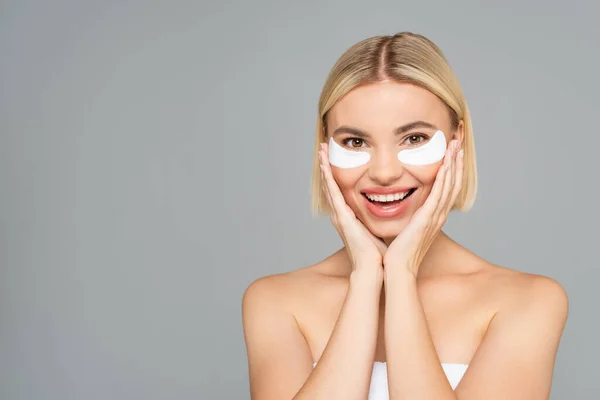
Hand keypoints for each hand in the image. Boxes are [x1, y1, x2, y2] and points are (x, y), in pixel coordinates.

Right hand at [319, 142, 386, 277]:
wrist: (373, 269)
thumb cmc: (377, 255)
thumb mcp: (377, 231)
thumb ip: (379, 221)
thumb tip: (392, 214)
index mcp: (348, 217)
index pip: (339, 191)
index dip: (335, 175)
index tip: (333, 160)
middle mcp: (340, 214)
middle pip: (330, 185)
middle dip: (326, 166)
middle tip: (322, 148)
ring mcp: (338, 214)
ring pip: (328, 184)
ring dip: (323, 166)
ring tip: (320, 149)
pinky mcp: (341, 216)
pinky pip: (332, 191)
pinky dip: (327, 176)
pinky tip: (324, 163)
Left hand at [383, 139, 463, 277]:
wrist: (397, 268)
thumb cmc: (398, 251)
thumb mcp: (406, 227)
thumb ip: (408, 215)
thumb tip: (400, 204)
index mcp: (433, 216)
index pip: (447, 187)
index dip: (452, 168)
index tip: (452, 150)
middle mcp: (438, 215)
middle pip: (454, 182)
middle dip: (457, 160)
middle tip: (459, 139)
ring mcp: (435, 217)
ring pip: (450, 185)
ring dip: (454, 163)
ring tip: (456, 144)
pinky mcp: (427, 219)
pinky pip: (439, 195)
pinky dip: (444, 178)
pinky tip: (446, 164)